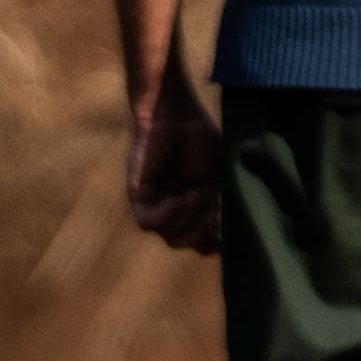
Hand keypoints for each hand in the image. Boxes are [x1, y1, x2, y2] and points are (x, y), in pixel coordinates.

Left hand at [125, 81, 224, 254]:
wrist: (177, 116)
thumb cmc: (199, 139)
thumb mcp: (217, 178)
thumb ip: (216, 210)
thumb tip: (215, 245)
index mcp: (195, 207)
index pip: (204, 242)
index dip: (215, 238)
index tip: (221, 216)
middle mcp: (174, 210)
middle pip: (188, 243)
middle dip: (203, 229)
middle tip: (208, 204)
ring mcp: (157, 204)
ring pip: (171, 238)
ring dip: (188, 219)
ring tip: (194, 194)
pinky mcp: (139, 195)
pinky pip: (149, 224)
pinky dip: (168, 216)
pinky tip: (177, 198)